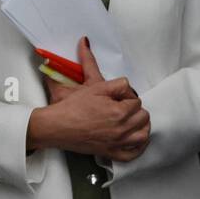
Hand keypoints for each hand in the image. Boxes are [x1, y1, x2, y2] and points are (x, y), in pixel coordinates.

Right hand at [28, 39, 148, 161]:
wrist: (55, 127)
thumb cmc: (70, 108)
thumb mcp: (90, 85)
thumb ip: (94, 66)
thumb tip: (86, 44)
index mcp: (118, 111)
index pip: (136, 100)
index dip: (126, 96)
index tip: (117, 96)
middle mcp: (121, 129)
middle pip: (143, 117)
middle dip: (135, 109)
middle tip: (123, 106)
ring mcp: (117, 142)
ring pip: (143, 135)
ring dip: (141, 126)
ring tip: (132, 120)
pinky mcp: (110, 152)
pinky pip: (133, 154)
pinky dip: (138, 147)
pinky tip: (136, 138)